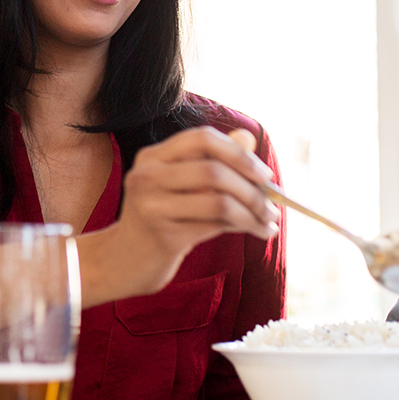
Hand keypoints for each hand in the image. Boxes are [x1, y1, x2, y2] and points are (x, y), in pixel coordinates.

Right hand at [90, 127, 277, 302]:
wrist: (125, 260)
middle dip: (252, 189)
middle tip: (273, 204)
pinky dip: (244, 227)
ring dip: (253, 212)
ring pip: (219, 201)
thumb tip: (248, 138)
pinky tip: (257, 232)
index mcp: (152, 156)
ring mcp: (152, 206)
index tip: (264, 173)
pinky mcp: (163, 235)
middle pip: (213, 171)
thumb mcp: (182, 186)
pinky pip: (215, 226)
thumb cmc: (160, 219)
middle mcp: (147, 176)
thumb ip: (212, 160)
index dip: (238, 153)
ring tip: (269, 222)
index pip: (202, 138)